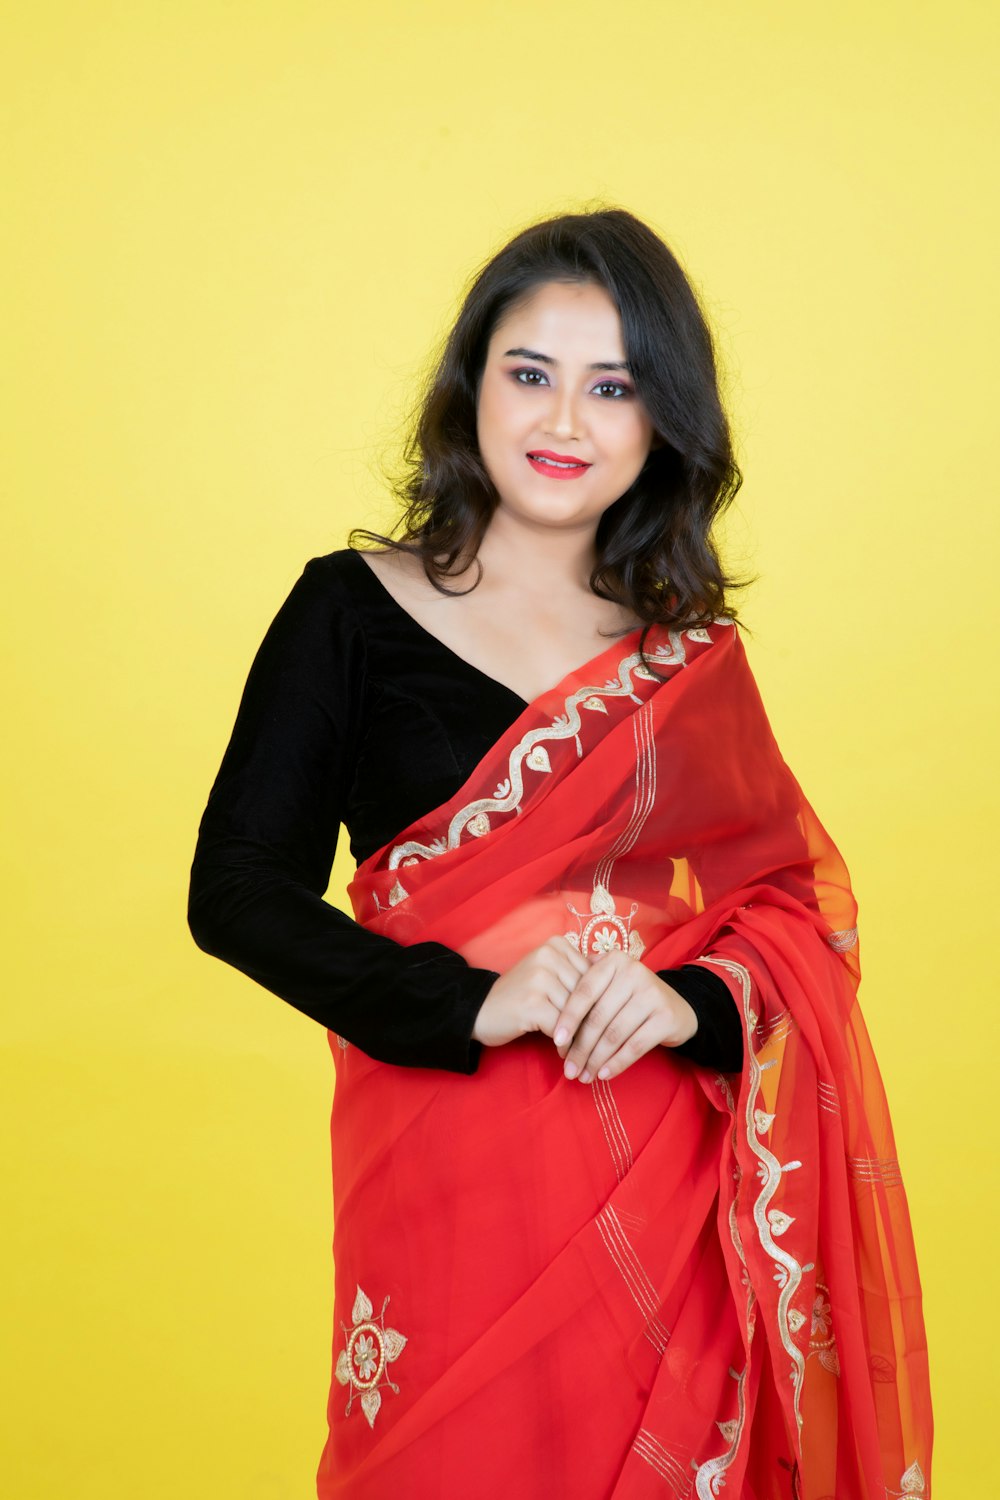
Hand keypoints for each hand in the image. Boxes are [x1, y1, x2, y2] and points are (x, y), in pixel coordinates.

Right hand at [472, 935, 589, 1048]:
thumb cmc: (521, 995)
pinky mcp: (532, 1003)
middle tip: (589, 1040)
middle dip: (590, 1020)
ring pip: (577, 1012)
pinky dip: (565, 1043)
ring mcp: (539, 978)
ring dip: (578, 1035)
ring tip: (576, 1048)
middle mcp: (548, 955)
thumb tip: (616, 974)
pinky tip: (561, 1051)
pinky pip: (562, 1027)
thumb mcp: (549, 974)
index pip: (594, 976)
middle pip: (587, 994)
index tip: (595, 1020)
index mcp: (556, 944)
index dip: (597, 1001)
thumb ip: (578, 971)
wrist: (480, 1009)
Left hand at [553, 950, 697, 1083]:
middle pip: (598, 1016)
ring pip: (614, 1034)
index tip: (556, 1042)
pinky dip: (616, 1063)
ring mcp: (652, 993)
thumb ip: (584, 988)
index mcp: (614, 960)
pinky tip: (603, 1074)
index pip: (584, 992)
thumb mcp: (610, 983)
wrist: (677, 1007)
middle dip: (580, 1047)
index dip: (568, 1018)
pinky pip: (634, 1046)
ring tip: (583, 1075)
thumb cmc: (631, 998)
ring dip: (596, 1059)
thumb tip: (548, 1010)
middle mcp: (634, 972)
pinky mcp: (666, 1017)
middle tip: (568, 1069)